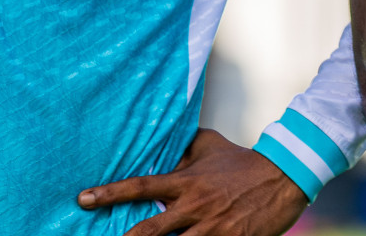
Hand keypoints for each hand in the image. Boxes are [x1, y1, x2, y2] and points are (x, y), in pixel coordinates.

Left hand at [77, 128, 307, 235]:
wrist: (283, 176)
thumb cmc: (243, 161)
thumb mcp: (211, 146)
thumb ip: (185, 146)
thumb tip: (164, 139)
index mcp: (186, 182)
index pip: (140, 187)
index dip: (109, 193)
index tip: (82, 199)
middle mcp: (193, 207)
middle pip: (147, 232)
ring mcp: (210, 228)